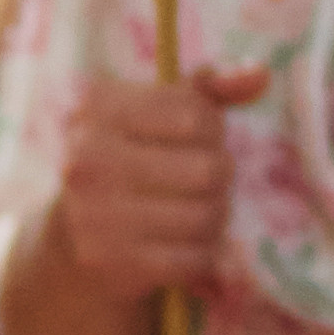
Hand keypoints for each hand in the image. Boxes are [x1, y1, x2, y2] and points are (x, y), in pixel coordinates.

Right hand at [54, 68, 268, 302]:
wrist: (71, 238)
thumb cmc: (132, 160)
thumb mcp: (159, 114)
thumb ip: (209, 92)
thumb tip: (261, 74)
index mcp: (100, 108)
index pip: (196, 116)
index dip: (214, 132)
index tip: (198, 141)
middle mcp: (87, 157)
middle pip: (209, 170)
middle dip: (220, 179)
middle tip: (206, 183)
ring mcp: (92, 211)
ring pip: (205, 217)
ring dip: (216, 218)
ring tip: (202, 213)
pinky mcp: (107, 260)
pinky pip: (192, 258)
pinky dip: (203, 256)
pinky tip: (190, 247)